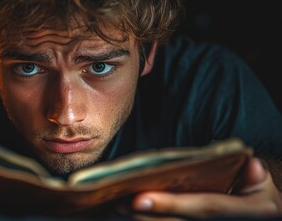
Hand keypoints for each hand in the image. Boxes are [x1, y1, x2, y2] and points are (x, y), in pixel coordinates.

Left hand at [128, 157, 281, 219]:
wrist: (260, 214)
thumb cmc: (257, 195)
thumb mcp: (261, 184)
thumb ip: (255, 176)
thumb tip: (252, 165)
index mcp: (249, 213)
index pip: (204, 208)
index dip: (172, 204)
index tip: (139, 198)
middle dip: (150, 216)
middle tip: (121, 203)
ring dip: (145, 220)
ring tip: (120, 205)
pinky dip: (152, 220)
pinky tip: (132, 212)